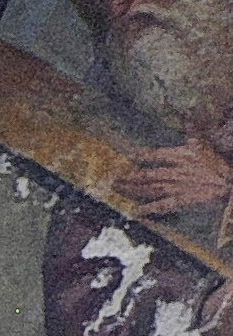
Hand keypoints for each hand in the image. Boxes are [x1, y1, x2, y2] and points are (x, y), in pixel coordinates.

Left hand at [118, 138, 232, 221]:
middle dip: (128, 177)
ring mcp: (176, 186)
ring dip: (131, 190)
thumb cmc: (220, 165)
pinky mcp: (181, 201)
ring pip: (148, 188)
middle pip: (146, 174)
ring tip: (118, 190)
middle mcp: (175, 171)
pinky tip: (136, 212)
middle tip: (114, 179)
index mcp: (182, 155)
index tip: (128, 156)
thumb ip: (193, 134)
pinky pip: (160, 205)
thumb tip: (187, 123)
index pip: (155, 155)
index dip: (140, 156)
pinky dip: (147, 209)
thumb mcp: (204, 146)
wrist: (231, 183)